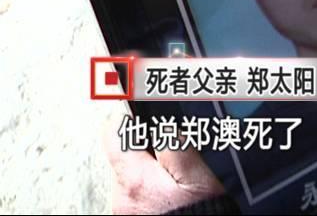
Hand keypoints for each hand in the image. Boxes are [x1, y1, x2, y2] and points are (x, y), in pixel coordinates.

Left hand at [104, 114, 224, 214]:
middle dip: (147, 149)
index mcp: (135, 178)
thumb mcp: (198, 178)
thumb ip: (177, 146)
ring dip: (151, 173)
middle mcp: (121, 197)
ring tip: (178, 181)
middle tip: (174, 155)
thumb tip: (163, 124)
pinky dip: (151, 192)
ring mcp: (123, 211)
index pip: (114, 131)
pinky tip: (171, 198)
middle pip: (124, 155)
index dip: (131, 117)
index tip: (145, 114)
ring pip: (131, 177)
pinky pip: (135, 197)